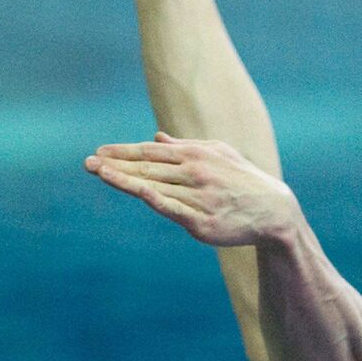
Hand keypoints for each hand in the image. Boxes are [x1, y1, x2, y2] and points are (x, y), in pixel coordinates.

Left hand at [85, 133, 299, 246]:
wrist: (274, 211)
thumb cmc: (242, 180)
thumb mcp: (218, 154)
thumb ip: (185, 146)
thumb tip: (155, 138)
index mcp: (196, 155)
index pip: (151, 153)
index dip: (123, 152)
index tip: (99, 152)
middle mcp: (194, 173)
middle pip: (147, 168)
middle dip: (115, 164)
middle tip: (87, 162)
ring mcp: (197, 198)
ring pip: (154, 186)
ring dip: (124, 179)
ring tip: (98, 173)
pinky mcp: (201, 223)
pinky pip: (172, 209)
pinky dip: (154, 198)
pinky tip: (136, 192)